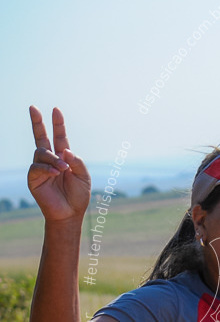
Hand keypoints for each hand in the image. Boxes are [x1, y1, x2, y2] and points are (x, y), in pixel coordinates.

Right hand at [27, 106, 91, 221]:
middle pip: (41, 137)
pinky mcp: (33, 178)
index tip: (56, 110)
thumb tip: (66, 150)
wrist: (70, 213)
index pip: (59, 137)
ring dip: (53, 159)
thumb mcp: (84, 176)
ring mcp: (40, 168)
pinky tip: (55, 173)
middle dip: (37, 122)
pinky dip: (47, 168)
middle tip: (33, 107)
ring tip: (63, 169)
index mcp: (64, 157)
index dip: (58, 124)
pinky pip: (36, 167)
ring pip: (41, 153)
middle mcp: (50, 160)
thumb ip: (77, 162)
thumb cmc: (78, 195)